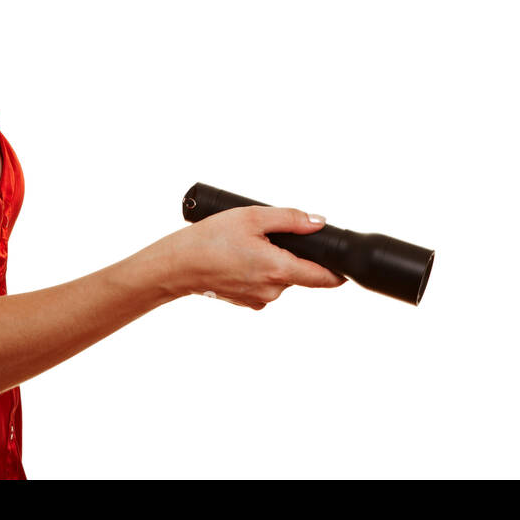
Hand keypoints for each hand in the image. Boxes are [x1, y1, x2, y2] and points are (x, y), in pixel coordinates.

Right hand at [150, 205, 346, 308]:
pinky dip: (257, 272)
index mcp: (278, 269)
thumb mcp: (252, 216)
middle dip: (291, 255)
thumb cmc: (209, 239)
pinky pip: (263, 286)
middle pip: (299, 273)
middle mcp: (272, 291)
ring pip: (280, 278)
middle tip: (266, 236)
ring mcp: (259, 300)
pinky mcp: (246, 303)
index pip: (324, 279)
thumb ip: (290, 219)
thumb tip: (319, 222)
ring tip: (245, 246)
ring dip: (272, 262)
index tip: (344, 265)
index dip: (338, 272)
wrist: (176, 266)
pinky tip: (237, 260)